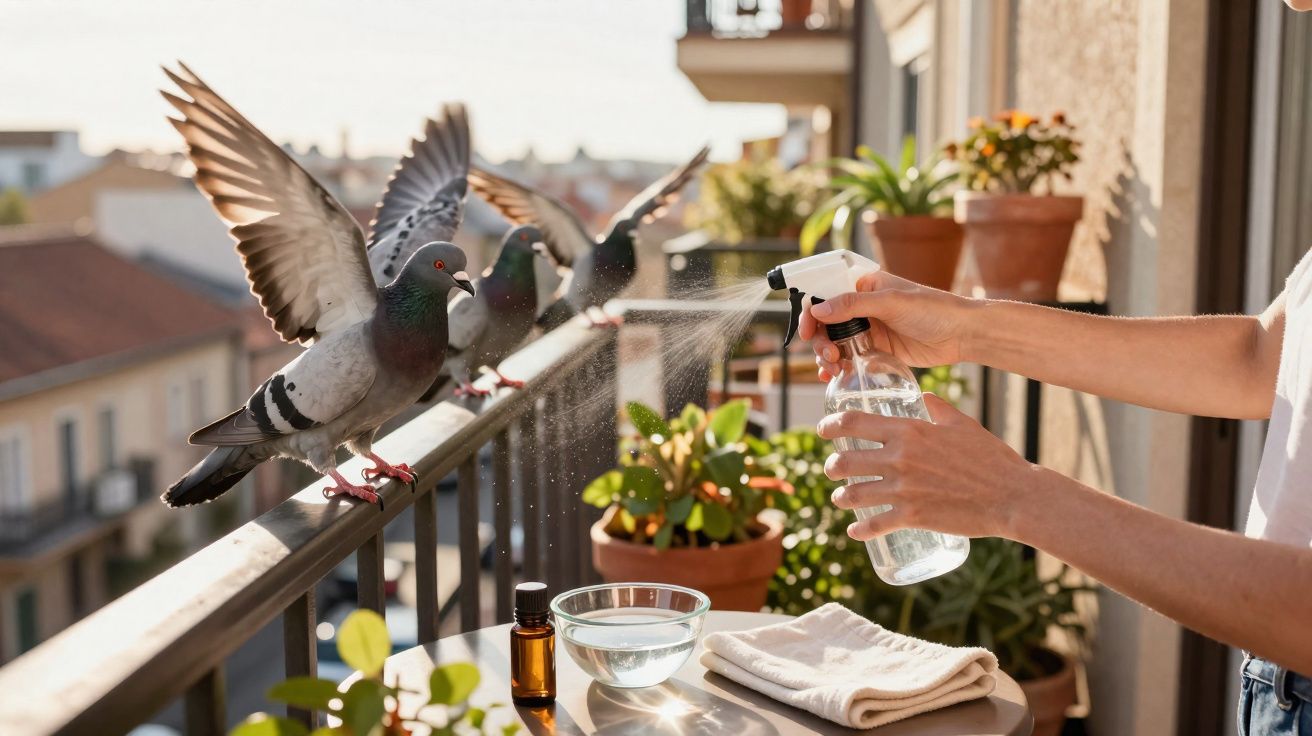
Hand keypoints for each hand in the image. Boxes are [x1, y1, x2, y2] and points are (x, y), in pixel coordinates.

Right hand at [799, 270, 976, 380]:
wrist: (963, 334)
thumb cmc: (934, 309)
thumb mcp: (891, 302)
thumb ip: (853, 305)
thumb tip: (817, 310)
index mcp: (864, 286)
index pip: (825, 295)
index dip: (810, 313)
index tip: (805, 332)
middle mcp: (863, 306)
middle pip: (826, 323)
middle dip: (820, 340)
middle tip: (829, 356)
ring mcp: (869, 329)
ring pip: (835, 343)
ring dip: (827, 356)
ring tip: (833, 369)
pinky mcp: (878, 350)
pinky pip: (850, 358)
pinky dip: (839, 366)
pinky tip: (835, 376)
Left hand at [817, 394, 1039, 540]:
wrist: (1012, 496)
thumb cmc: (991, 457)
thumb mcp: (963, 424)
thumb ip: (939, 409)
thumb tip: (926, 397)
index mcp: (908, 430)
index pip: (853, 422)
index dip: (830, 426)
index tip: (823, 430)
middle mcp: (899, 458)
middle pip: (844, 461)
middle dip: (833, 466)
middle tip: (834, 470)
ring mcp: (902, 489)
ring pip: (852, 494)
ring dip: (841, 497)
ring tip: (841, 498)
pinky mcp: (911, 516)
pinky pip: (873, 525)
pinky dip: (859, 529)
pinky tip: (854, 531)